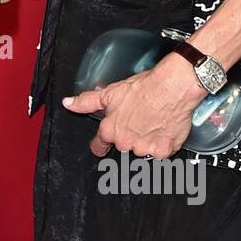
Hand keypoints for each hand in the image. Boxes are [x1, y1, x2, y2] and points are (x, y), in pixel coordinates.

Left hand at [61, 53, 204, 159]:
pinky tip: (164, 128)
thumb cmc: (143, 89)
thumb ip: (87, 102)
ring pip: (143, 150)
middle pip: (124, 146)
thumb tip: (68, 103)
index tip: (103, 145)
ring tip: (153, 121)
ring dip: (147, 141)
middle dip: (130, 137)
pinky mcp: (163, 151)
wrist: (171, 88)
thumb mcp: (109, 93)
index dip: (101, 145)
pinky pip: (161, 153)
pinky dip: (164, 144)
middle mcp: (125, 143)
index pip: (99, 146)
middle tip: (139, 120)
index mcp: (110, 131)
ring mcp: (144, 149)